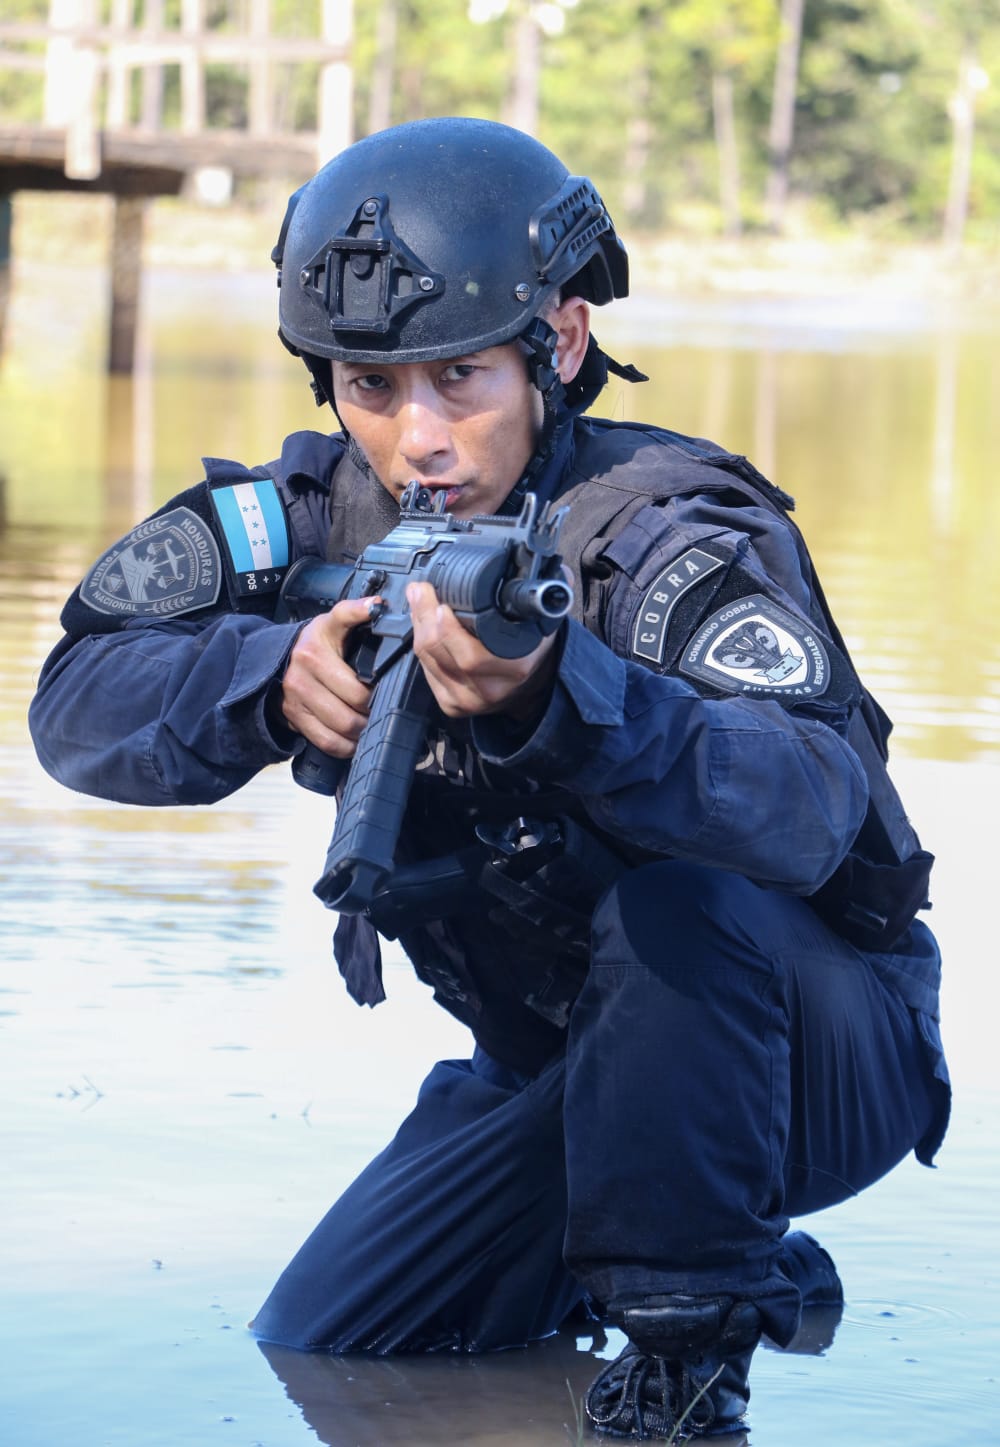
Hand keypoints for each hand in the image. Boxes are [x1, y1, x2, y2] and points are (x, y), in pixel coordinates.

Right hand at [279, 597, 376, 756]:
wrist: (278, 665)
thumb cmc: (317, 646)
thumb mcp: (332, 625)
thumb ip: (354, 614)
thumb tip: (378, 604)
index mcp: (319, 638)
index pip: (343, 622)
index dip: (361, 619)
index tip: (377, 617)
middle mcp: (305, 665)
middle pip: (355, 696)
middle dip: (375, 705)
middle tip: (385, 706)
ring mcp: (297, 694)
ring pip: (343, 722)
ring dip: (363, 728)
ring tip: (372, 722)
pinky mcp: (294, 716)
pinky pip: (327, 740)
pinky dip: (347, 745)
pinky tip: (356, 738)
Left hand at [406, 581, 557, 720]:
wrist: (536, 684)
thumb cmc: (536, 647)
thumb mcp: (545, 618)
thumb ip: (542, 590)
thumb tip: (536, 563)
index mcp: (515, 667)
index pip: (472, 656)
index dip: (449, 629)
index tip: (440, 603)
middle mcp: (490, 688)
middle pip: (442, 651)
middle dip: (425, 616)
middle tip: (421, 590)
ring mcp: (469, 699)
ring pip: (429, 659)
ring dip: (419, 625)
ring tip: (418, 598)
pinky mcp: (452, 705)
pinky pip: (426, 672)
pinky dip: (420, 645)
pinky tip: (421, 624)